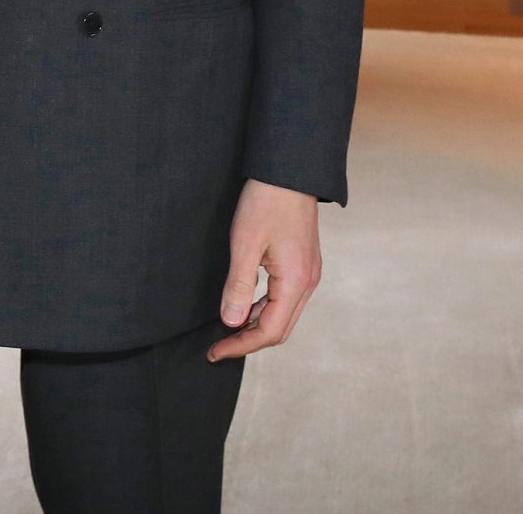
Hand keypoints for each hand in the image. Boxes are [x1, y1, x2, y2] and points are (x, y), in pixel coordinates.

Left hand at [208, 179, 321, 362]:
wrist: (289, 172)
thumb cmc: (266, 202)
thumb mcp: (245, 244)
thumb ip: (238, 285)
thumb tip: (230, 322)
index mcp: (296, 282)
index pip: (269, 331)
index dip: (241, 346)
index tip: (214, 352)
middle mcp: (308, 282)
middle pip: (279, 329)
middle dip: (248, 341)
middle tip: (218, 347)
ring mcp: (308, 273)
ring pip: (282, 314)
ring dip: (255, 325)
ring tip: (226, 330)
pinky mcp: (303, 263)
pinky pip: (284, 298)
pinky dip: (263, 307)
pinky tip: (243, 305)